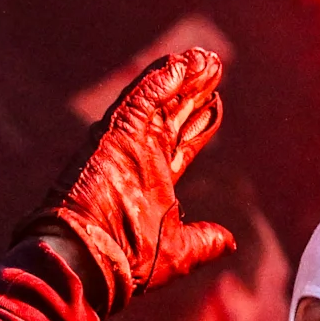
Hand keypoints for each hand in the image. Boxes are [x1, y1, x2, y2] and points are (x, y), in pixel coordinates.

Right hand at [36, 50, 232, 308]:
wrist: (90, 262)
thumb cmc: (129, 263)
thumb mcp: (180, 252)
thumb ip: (205, 241)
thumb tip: (230, 242)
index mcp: (155, 181)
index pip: (182, 140)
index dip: (200, 120)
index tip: (216, 100)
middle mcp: (140, 157)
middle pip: (172, 114)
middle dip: (193, 90)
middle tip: (213, 64)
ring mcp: (126, 143)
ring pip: (158, 100)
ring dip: (180, 77)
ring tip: (204, 57)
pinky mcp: (114, 136)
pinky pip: (139, 100)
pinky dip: (159, 81)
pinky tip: (179, 64)